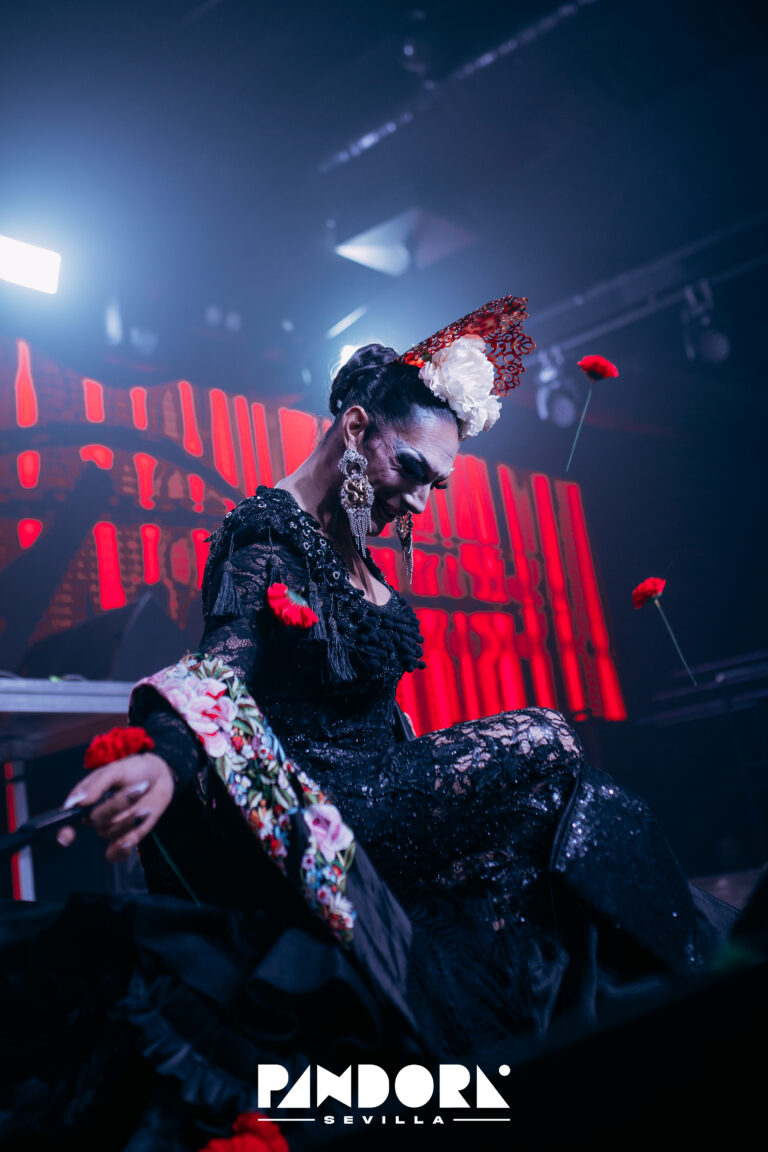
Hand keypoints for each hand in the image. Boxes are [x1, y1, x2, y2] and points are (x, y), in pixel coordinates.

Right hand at [56, 753, 174, 862]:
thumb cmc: (134, 770)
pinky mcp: (125, 839)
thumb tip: (77, 803)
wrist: (160, 778)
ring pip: (110, 833)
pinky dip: (120, 850)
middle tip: (137, 789)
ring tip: (145, 806)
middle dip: (117, 806)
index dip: (63, 831)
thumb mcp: (116, 770)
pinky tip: (128, 841)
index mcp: (86, 800)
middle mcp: (95, 816)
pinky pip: (115, 854)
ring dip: (129, 820)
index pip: (67, 820)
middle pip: (96, 821)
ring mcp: (110, 828)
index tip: (67, 835)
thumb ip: (96, 785)